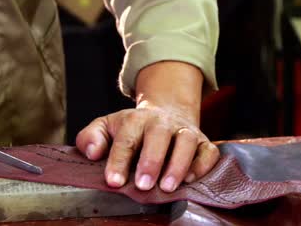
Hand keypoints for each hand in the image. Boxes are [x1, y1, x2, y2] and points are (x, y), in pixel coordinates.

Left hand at [75, 62, 219, 191]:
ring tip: (167, 187)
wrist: (166, 114)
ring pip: (187, 141)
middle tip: (143, 185)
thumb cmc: (132, 129)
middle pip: (159, 136)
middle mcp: (163, 122)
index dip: (119, 160)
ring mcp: (185, 131)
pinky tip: (190, 179)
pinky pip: (209, 151)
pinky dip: (203, 165)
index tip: (114, 181)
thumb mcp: (106, 127)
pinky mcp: (203, 142)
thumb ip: (91, 137)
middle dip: (151, 161)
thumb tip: (92, 152)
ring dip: (178, 164)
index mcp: (136, 120)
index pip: (126, 139)